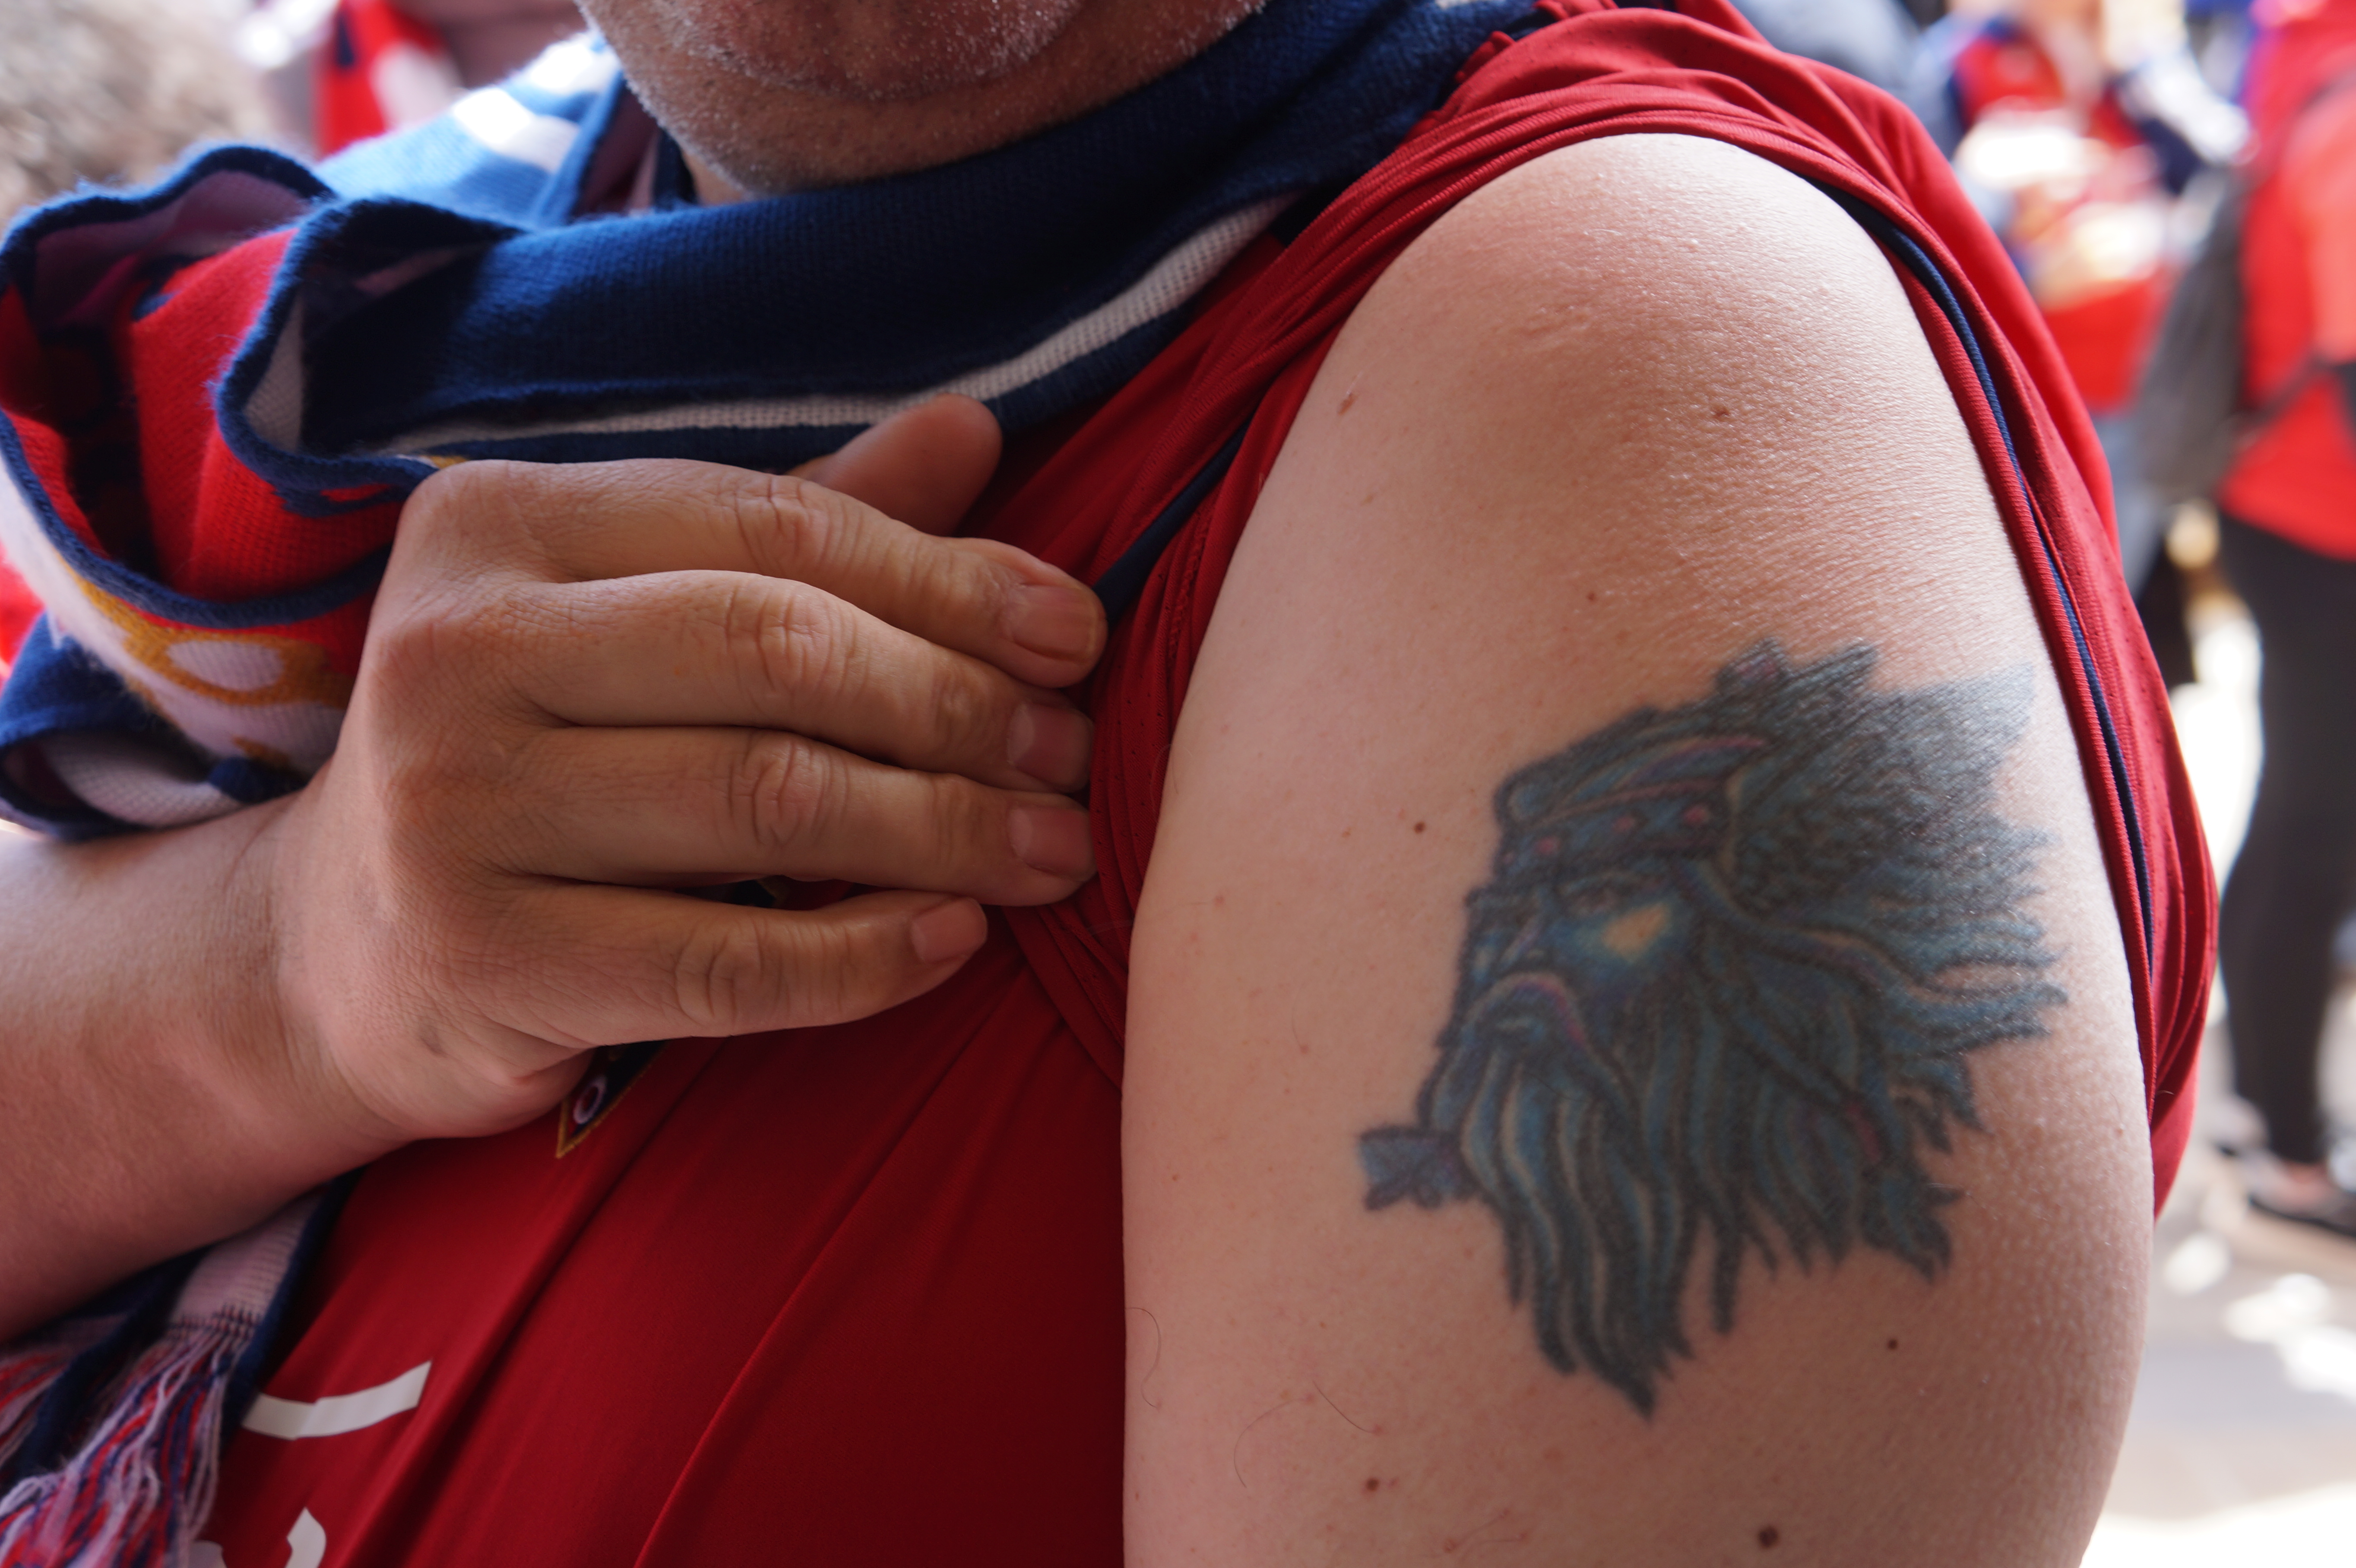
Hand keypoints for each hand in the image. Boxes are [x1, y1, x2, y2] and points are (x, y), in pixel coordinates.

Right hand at [262, 396, 1103, 1146]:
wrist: (349, 948)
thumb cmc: (543, 749)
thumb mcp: (641, 609)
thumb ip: (802, 522)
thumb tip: (978, 424)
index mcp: (499, 519)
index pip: (777, 527)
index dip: (951, 580)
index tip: (1077, 635)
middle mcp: (454, 645)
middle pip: (777, 653)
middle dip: (959, 706)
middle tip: (1073, 759)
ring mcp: (453, 809)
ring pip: (767, 801)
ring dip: (944, 830)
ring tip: (1053, 852)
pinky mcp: (484, 962)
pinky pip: (724, 965)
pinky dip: (863, 956)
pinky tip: (958, 942)